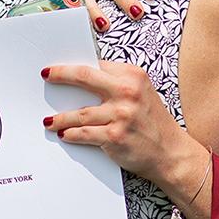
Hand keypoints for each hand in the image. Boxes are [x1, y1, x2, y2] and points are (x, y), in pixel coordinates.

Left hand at [41, 62, 211, 200]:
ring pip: (79, 112)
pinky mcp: (115, 136)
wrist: (171, 153)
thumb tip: (83, 82)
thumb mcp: (143, 94)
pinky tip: (64, 134)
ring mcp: (121, 114)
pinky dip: (71, 134)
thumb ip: (118, 85)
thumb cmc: (154, 124)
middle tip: (46, 75)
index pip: (98, 65)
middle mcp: (128, 92)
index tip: (60, 68)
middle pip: (84, 77)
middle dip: (61, 74)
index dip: (76, 66)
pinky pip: (84, 133)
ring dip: (60, 117)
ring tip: (48, 121)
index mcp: (134, 76)